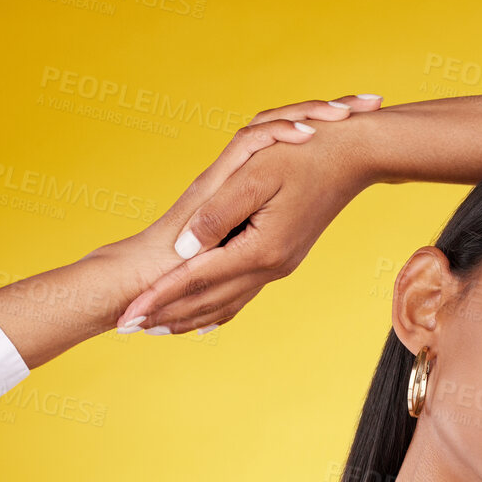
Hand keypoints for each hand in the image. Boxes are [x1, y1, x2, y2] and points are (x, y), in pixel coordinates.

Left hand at [114, 93, 383, 333]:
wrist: (353, 155)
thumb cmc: (304, 153)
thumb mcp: (254, 174)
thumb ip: (217, 213)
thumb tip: (185, 250)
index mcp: (259, 248)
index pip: (195, 280)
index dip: (158, 297)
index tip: (127, 314)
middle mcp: (269, 266)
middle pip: (206, 300)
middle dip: (165, 315)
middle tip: (127, 328)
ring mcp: (277, 266)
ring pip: (224, 304)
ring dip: (188, 317)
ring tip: (154, 328)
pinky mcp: (281, 259)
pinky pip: (241, 296)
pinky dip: (216, 310)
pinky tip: (202, 321)